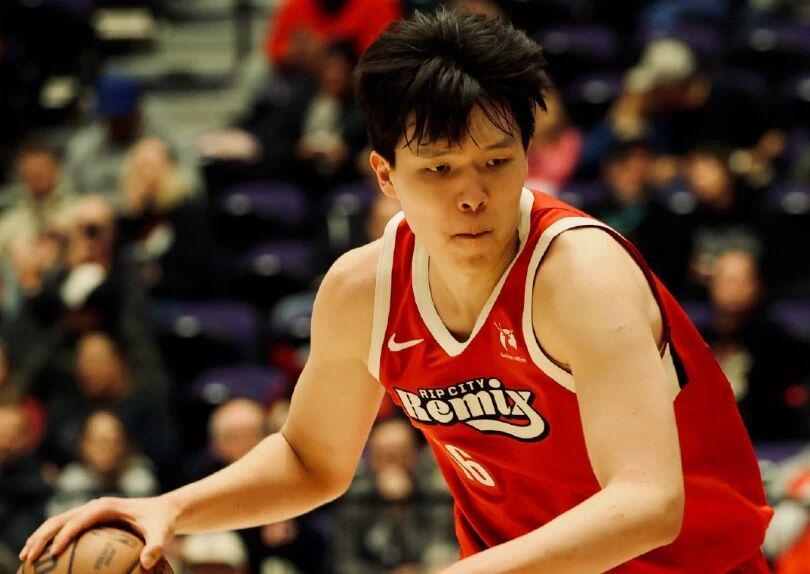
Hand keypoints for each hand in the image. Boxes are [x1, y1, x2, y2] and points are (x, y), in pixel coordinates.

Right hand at [19, 495, 179, 570]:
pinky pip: (65, 529)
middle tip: (30, 557)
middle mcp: (94, 506)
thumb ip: (156, 546)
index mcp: (107, 506)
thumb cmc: (162, 521)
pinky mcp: (89, 520)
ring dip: (39, 538)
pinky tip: (42, 559)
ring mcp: (89, 512)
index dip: (65, 534)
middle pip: (61, 518)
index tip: (54, 553)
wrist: (164, 510)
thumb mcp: (162, 532)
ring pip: (58, 522)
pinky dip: (50, 541)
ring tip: (26, 559)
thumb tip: (147, 562)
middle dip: (42, 536)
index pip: (80, 519)